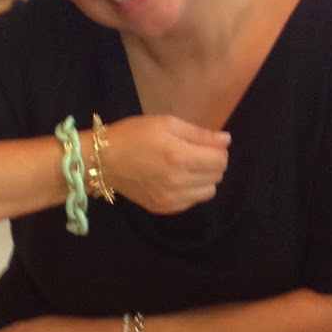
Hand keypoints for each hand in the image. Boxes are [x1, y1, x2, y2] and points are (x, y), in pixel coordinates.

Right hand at [101, 116, 229, 214]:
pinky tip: (176, 179)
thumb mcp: (166, 123)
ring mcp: (171, 199)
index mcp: (180, 157)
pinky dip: (191, 190)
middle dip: (212, 163)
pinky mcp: (164, 208)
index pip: (220, 160)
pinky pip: (192, 201)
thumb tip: (227, 140)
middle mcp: (179, 182)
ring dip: (204, 178)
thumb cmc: (134, 135)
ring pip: (208, 191)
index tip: (207, 143)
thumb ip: (200, 134)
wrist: (104, 160)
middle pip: (217, 176)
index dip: (218, 150)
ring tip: (186, 167)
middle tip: (195, 152)